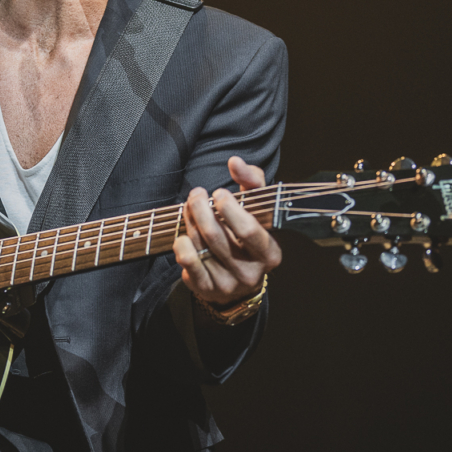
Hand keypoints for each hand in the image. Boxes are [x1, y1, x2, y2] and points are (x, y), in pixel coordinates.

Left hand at [173, 155, 282, 306]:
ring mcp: (227, 284)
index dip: (230, 209)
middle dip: (201, 210)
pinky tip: (183, 234)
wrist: (239, 281)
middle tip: (196, 194)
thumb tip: (236, 162)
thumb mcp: (257, 210)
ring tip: (190, 208)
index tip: (219, 193)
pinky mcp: (207, 290)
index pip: (249, 230)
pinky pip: (188, 263)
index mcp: (269, 253)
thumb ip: (252, 182)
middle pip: (217, 236)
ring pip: (200, 246)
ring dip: (190, 222)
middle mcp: (250, 272)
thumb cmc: (247, 237)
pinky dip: (182, 245)